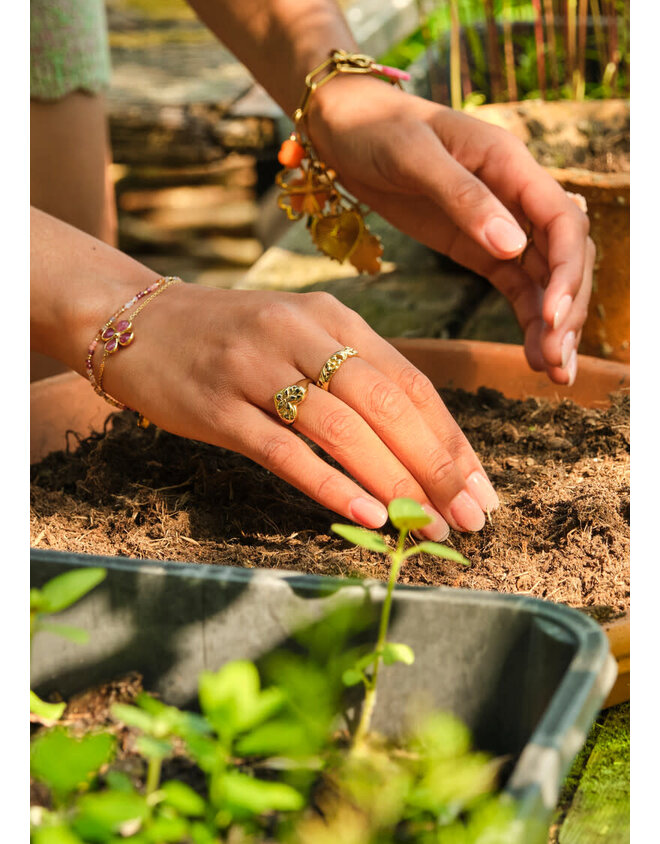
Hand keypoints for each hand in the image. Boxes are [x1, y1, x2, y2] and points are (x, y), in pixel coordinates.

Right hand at [102, 284, 499, 534]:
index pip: (411, 383)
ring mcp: (257, 367)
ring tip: (430, 528)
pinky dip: (330, 485)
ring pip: (343, 431)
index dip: (452, 440)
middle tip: (473, 519)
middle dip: (439, 468)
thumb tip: (419, 443)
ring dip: (395, 484)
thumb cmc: (230, 337)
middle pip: (388, 406)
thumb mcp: (299, 335)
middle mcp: (301, 333)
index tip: (482, 488)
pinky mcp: (218, 406)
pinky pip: (284, 451)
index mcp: (333, 317)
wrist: (135, 322)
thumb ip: (353, 375)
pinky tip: (366, 515)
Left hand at [307, 76, 594, 384]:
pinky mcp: (477, 246)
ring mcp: (499, 223)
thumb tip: (512, 245)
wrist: (342, 127)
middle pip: (563, 256)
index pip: (562, 221)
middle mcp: (515, 194)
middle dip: (567, 308)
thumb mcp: (413, 156)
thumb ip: (463, 197)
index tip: (554, 316)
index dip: (567, 270)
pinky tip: (532, 354)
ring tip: (554, 372)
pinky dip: (528, 318)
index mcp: (509, 163)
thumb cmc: (375, 128)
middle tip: (556, 362)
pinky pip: (516, 285)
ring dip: (554, 323)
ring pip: (546, 276)